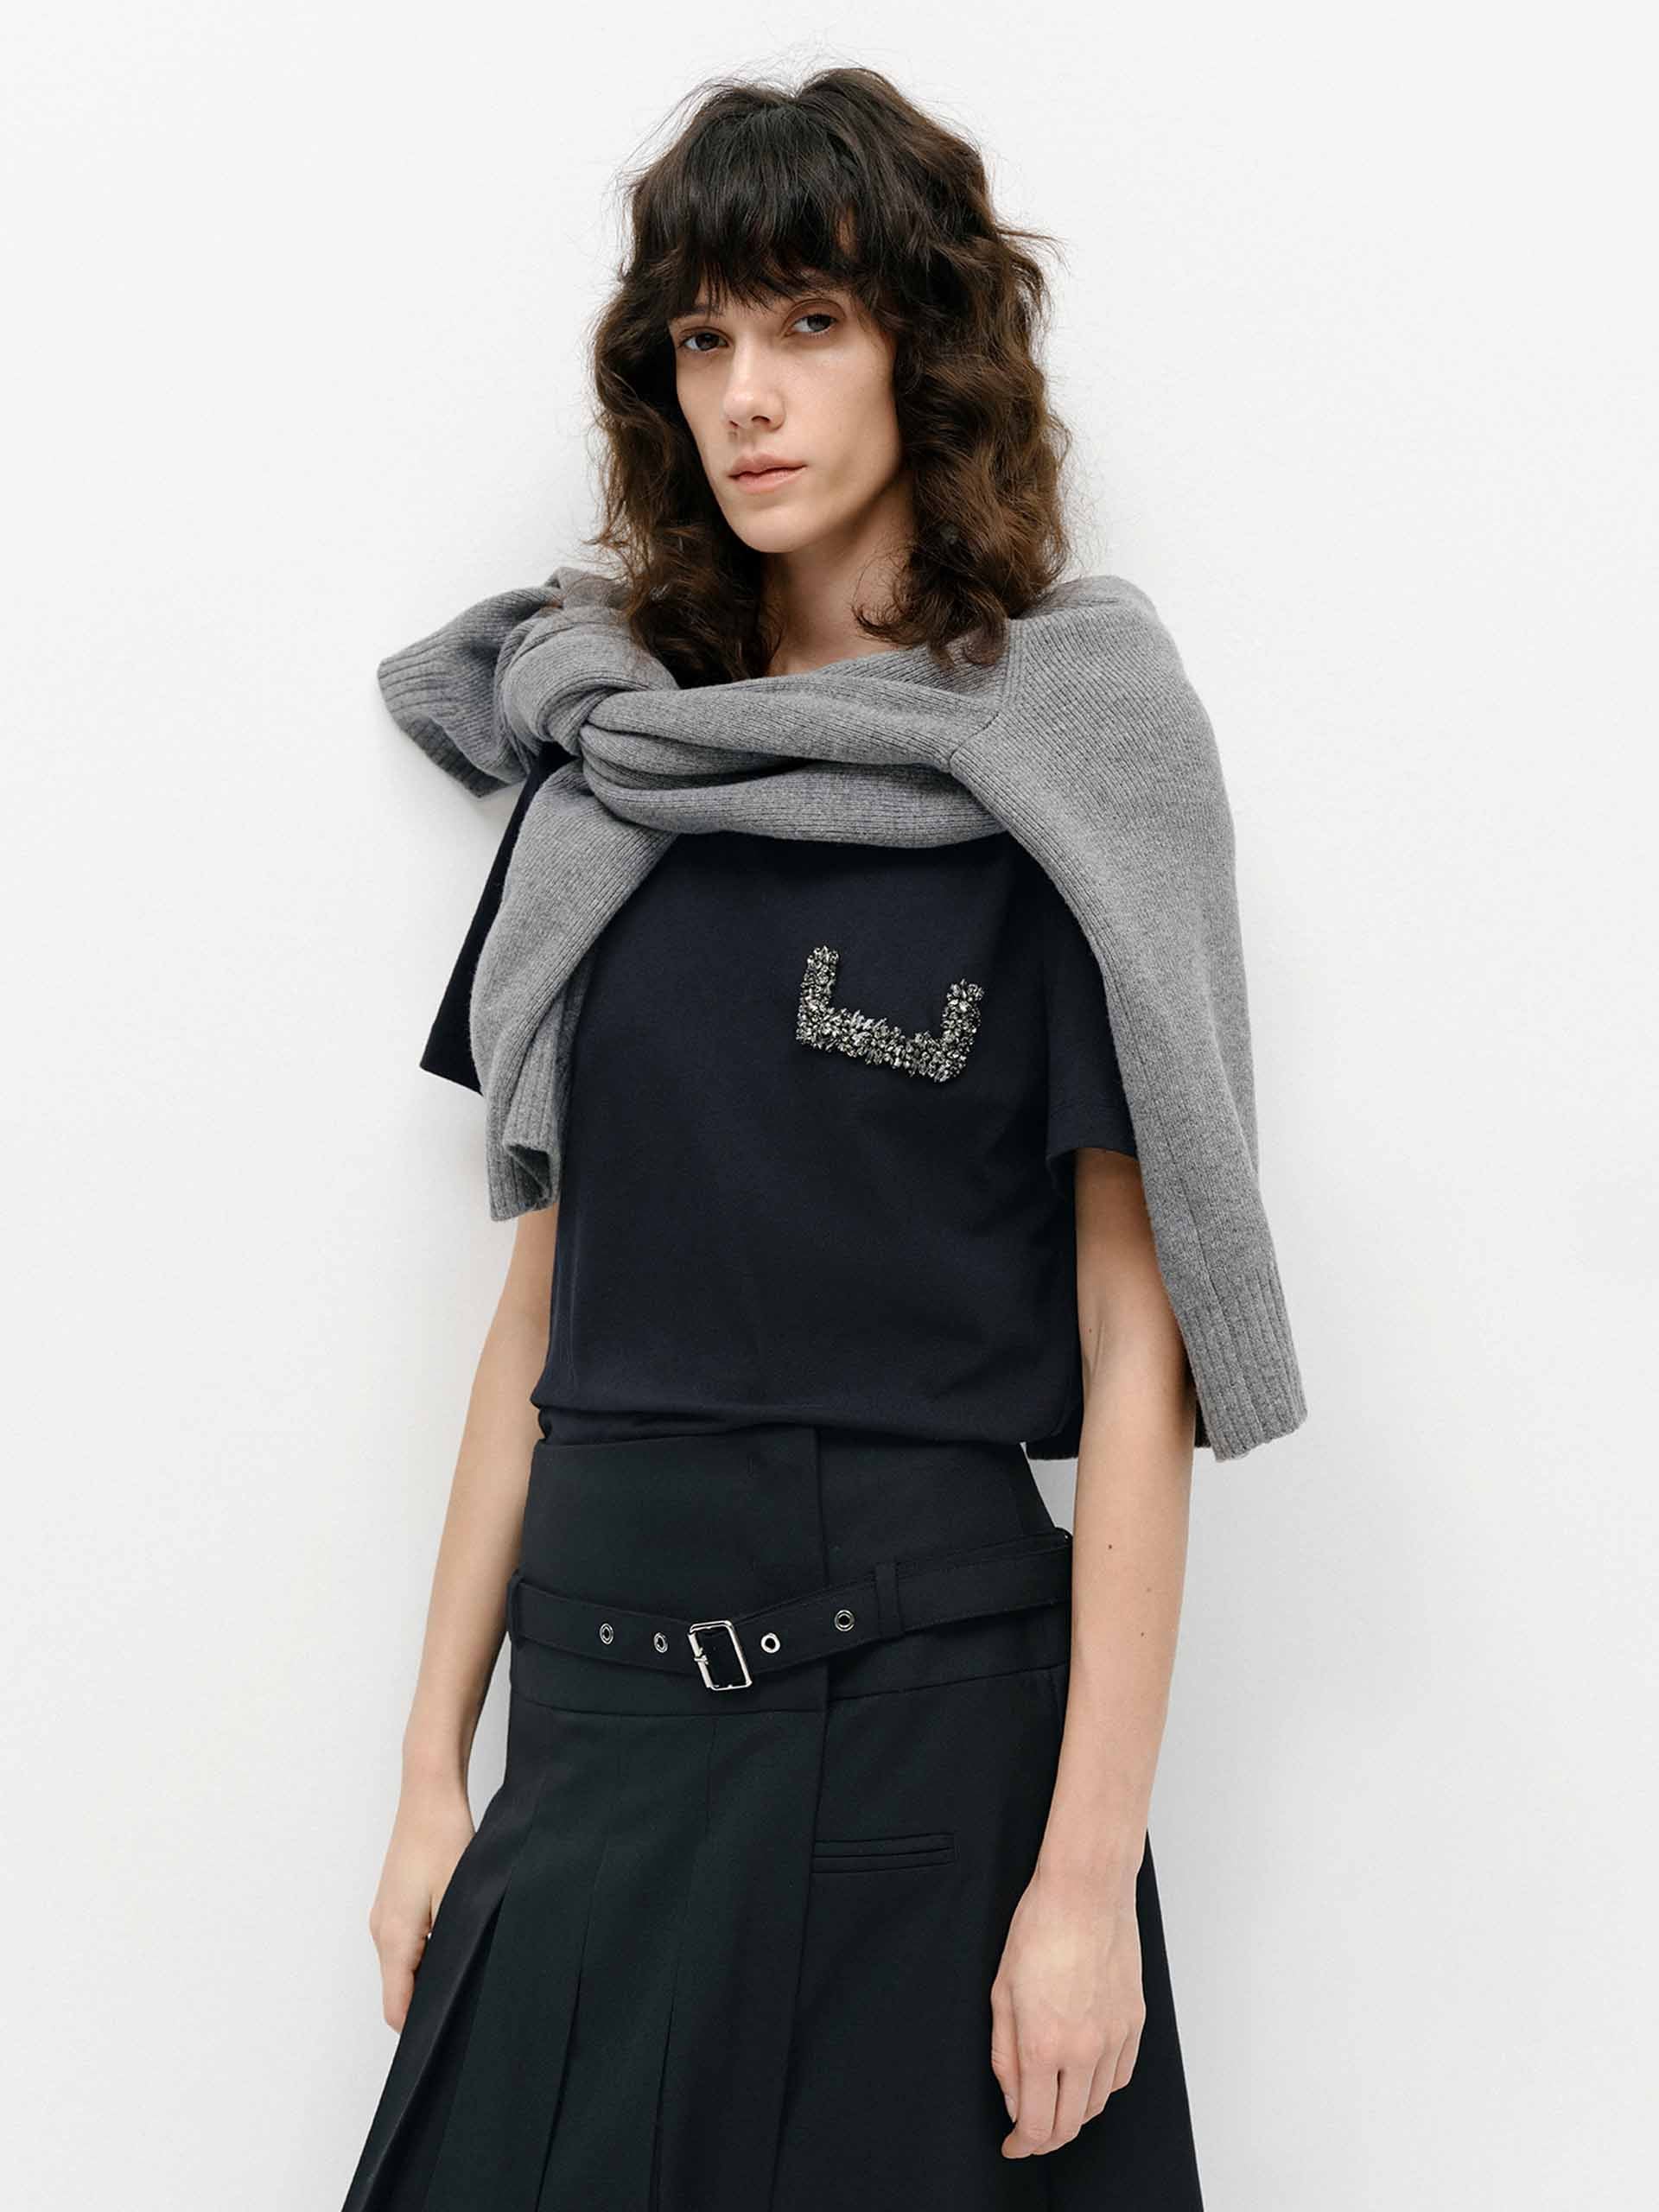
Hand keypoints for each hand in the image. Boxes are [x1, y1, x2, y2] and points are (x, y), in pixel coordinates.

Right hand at [367, 1787, 475, 2029]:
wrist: (428, 1794)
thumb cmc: (444, 1839)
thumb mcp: (458, 1900)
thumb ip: (452, 1950)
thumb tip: (457, 1987)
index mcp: (394, 1938)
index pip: (397, 2008)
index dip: (421, 2028)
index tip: (451, 2032)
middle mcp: (381, 1931)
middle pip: (398, 1990)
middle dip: (428, 2000)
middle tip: (468, 1997)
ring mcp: (383, 1915)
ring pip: (402, 1965)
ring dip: (428, 1972)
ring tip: (466, 1960)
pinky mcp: (392, 1902)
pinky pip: (404, 1943)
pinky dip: (424, 1950)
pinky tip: (454, 1932)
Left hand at [989, 1855, 1145, 2155]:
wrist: (1085, 1892)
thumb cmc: (1039, 1929)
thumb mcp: (1001, 1992)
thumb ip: (1004, 2054)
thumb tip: (1012, 2097)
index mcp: (1043, 2044)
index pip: (1036, 2124)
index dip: (1021, 2145)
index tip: (1013, 2146)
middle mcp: (1084, 2049)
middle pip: (1069, 2124)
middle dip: (1045, 2138)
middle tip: (1029, 2132)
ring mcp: (1115, 2037)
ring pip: (1097, 2104)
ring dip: (1073, 2114)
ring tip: (1054, 2102)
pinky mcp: (1135, 2022)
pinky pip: (1121, 2076)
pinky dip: (1101, 2088)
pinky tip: (1085, 2077)